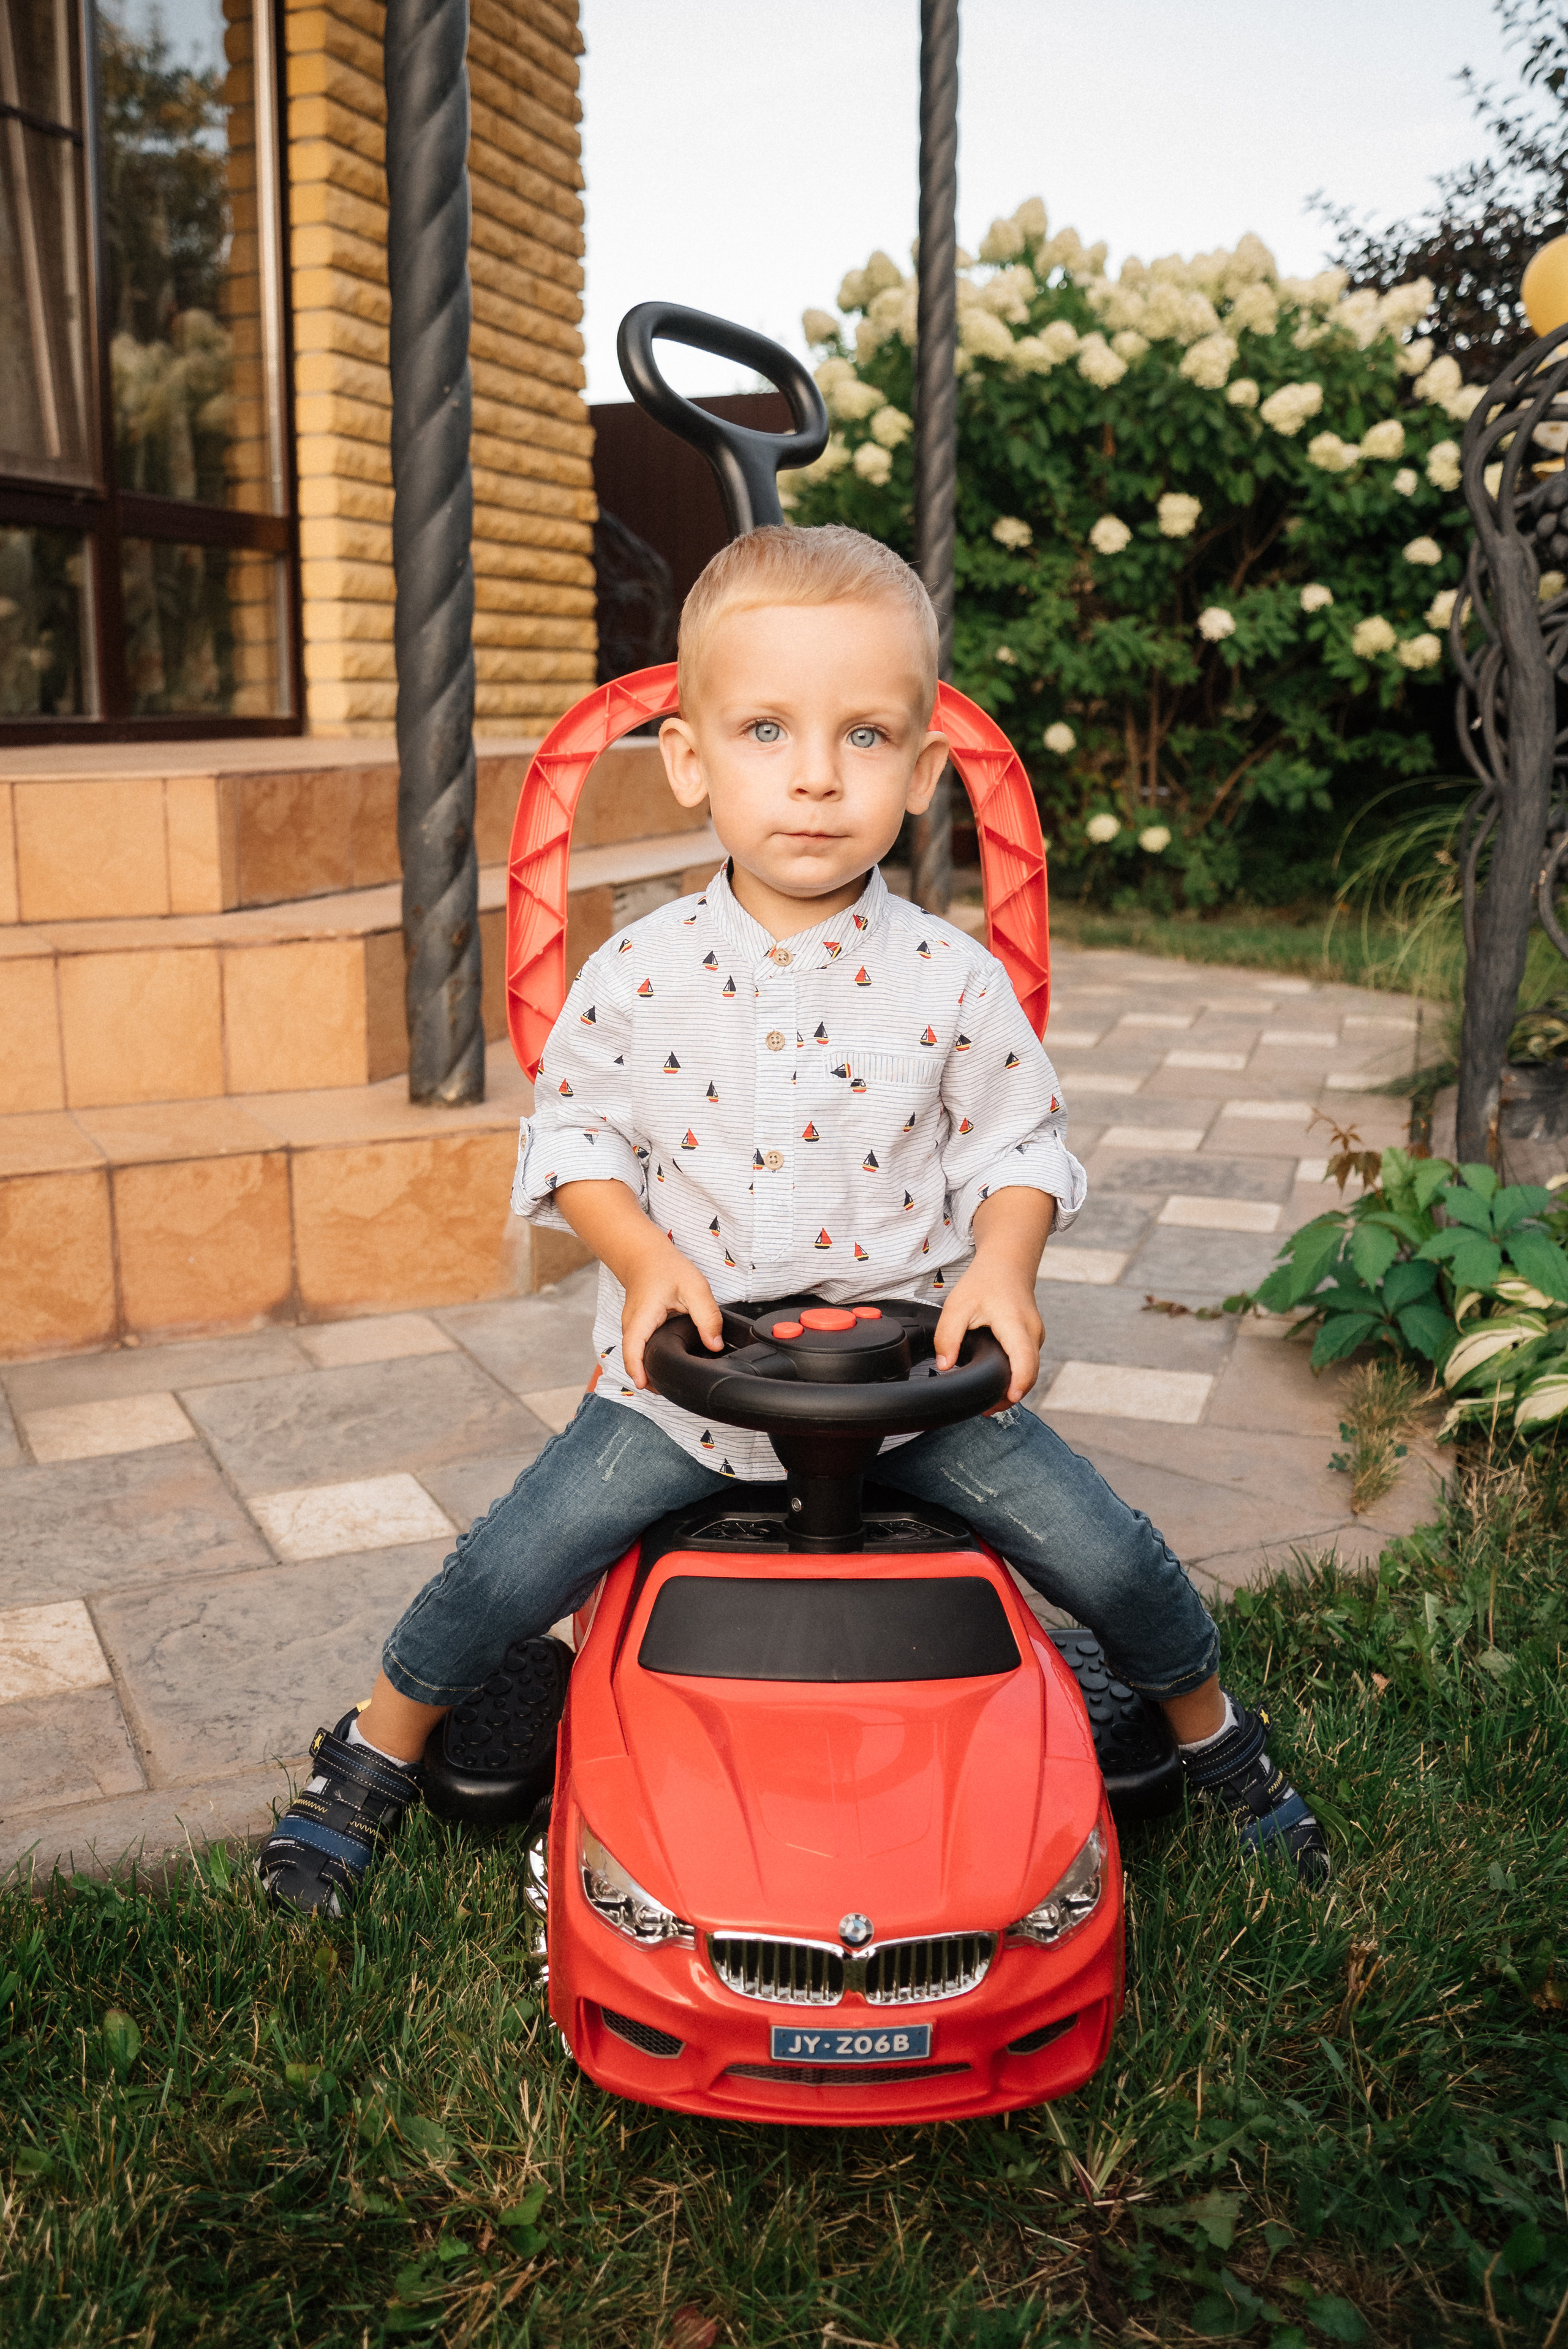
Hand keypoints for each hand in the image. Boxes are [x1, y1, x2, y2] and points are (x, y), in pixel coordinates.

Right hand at [555, 1178, 724, 1388]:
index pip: (633, 1350)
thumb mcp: (694, 1287)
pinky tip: (667, 1364)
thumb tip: (715, 1345)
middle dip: (649, 1378)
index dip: (638, 1371)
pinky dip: (650, 1359)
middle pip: (634, 1360)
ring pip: (636, 1356)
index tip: (648, 1386)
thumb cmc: (666, 1267)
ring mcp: (631, 1328)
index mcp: (642, 1318)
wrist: (645, 1254)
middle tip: (672, 1390)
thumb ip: (707, 1316)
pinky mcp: (637, 1329)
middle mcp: (631, 1326)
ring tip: (672, 1382)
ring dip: (649, 1370)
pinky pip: (639, 1349)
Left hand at [932, 1257, 1043, 1405]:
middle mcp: (1032, 1333)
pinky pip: (1027, 1364)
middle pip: (1029, 1374)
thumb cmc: (984, 1282)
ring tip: (988, 1403)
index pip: (1024, 1360)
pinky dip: (1015, 1376)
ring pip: (1029, 1371)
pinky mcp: (1033, 1339)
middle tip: (985, 1411)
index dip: (1018, 1384)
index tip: (1007, 1399)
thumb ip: (948, 1336)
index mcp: (1015, 1324)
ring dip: (1013, 1388)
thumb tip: (945, 1366)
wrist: (1008, 1264)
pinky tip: (997, 1384)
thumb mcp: (957, 1305)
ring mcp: (1036, 1337)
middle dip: (1010, 1395)